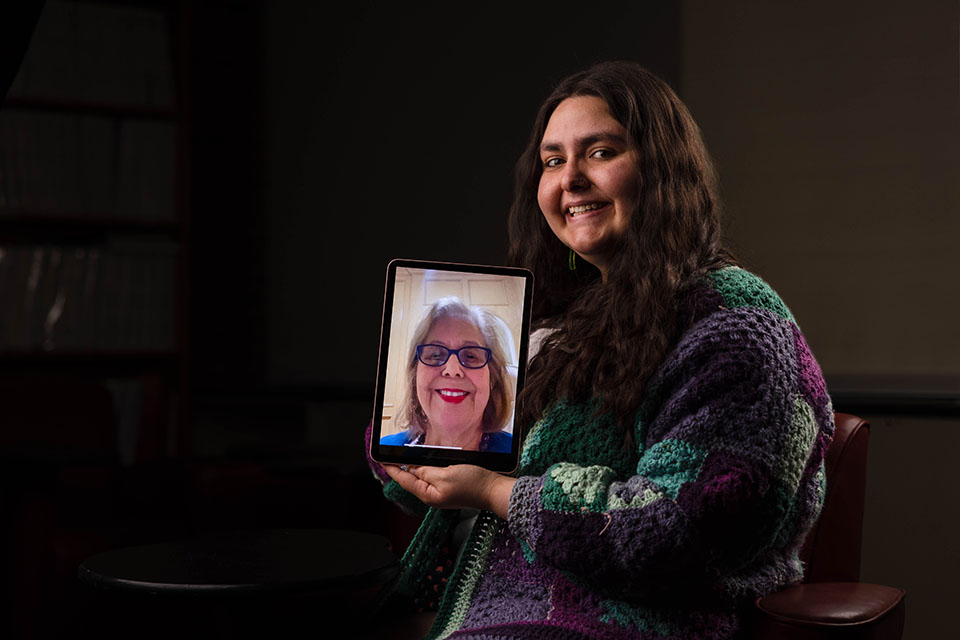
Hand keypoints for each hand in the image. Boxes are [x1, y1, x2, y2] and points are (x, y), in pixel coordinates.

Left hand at [384, 464, 516, 519]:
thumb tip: (411, 468)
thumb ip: (425, 471)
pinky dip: (425, 469)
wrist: (493, 490)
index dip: (391, 468)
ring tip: (403, 457)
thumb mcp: (444, 475)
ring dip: (412, 467)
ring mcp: (440, 493)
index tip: (381, 459)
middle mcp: (431, 496)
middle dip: (400, 467)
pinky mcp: (449, 488)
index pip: (403, 479)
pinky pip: (432, 477)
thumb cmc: (473, 484)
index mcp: (427, 494)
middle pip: (410, 479)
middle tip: (389, 455)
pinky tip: (425, 463)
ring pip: (421, 477)